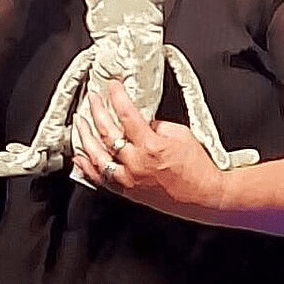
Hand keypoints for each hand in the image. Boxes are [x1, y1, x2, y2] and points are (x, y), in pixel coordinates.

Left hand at [72, 81, 225, 213]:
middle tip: (92, 99)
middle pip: (107, 133)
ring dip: (85, 137)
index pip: (127, 115)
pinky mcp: (127, 192)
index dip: (117, 97)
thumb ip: (157, 125)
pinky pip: (100, 179)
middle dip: (97, 111)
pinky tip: (79, 157)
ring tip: (80, 123)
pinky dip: (87, 167)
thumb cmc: (198, 168)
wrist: (204, 196)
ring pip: (97, 156)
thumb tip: (142, 121)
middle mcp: (136, 163)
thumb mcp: (182, 135)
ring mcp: (129, 179)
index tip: (112, 86)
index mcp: (151, 145)